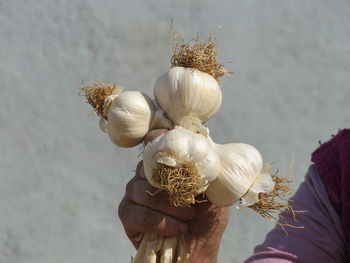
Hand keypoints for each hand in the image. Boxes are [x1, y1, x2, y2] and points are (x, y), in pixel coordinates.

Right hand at [118, 129, 229, 262]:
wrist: (198, 250)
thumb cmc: (206, 218)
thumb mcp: (213, 192)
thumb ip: (206, 170)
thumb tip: (203, 147)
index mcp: (165, 165)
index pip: (155, 140)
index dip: (161, 139)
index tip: (178, 154)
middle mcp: (146, 175)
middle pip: (147, 167)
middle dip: (172, 186)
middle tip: (192, 203)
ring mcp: (133, 194)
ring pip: (142, 190)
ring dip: (169, 207)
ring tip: (188, 218)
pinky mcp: (127, 215)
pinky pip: (137, 213)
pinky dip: (160, 222)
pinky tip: (176, 229)